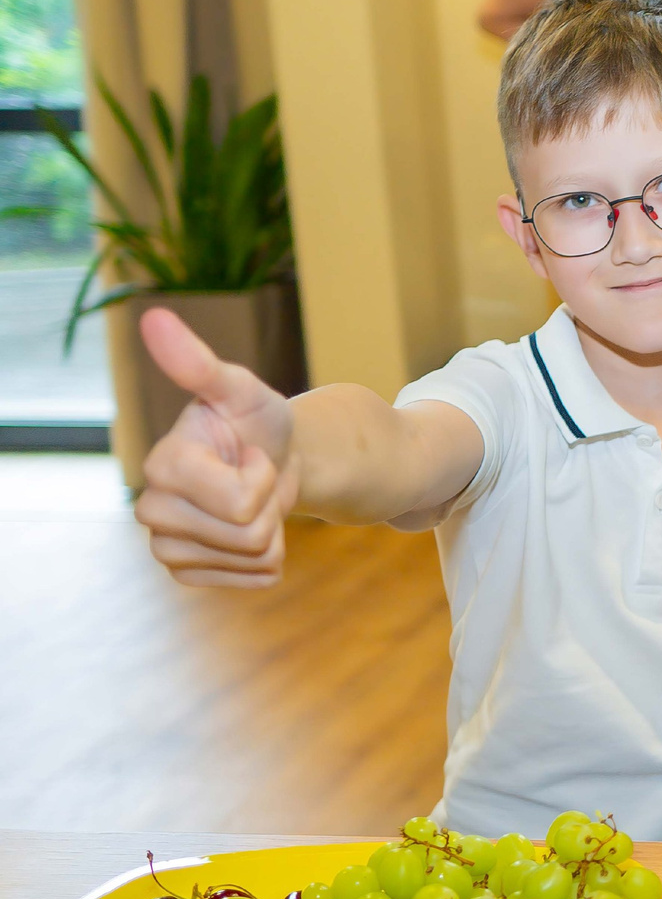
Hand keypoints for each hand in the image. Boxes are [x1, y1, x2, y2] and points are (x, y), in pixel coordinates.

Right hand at [132, 306, 300, 586]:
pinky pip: (253, 581)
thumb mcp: (240, 389)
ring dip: (271, 530)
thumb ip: (199, 363)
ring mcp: (166, 546)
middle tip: (254, 480)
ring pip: (252, 558)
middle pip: (247, 534)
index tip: (249, 453)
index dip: (262, 475)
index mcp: (161, 465)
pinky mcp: (188, 572)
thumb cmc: (257, 421)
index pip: (240, 502)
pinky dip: (269, 558)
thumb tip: (153, 317)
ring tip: (253, 502)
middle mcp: (152, 509)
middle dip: (269, 505)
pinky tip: (252, 529)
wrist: (273, 460)